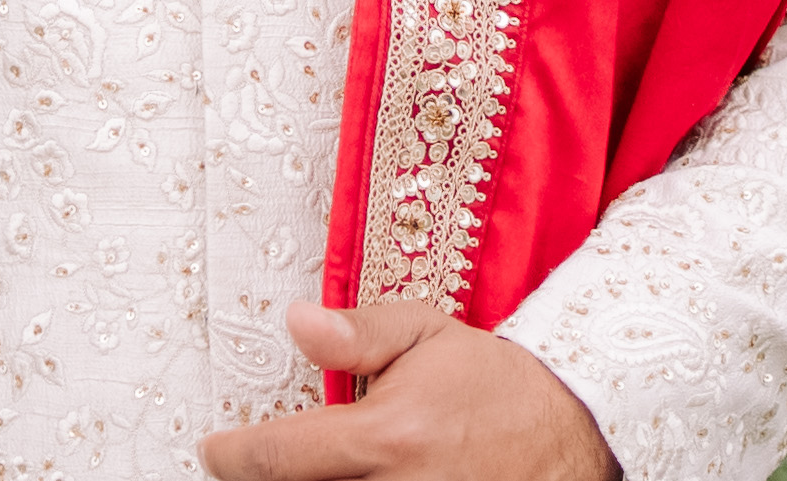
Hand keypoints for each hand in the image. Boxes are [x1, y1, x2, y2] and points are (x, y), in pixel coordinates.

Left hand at [200, 302, 616, 479]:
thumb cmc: (490, 381)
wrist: (570, 429)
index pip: (278, 459)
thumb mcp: (426, 333)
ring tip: (303, 472)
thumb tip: (295, 321)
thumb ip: (357, 332)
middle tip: (261, 465)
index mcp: (386, 437)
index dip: (232, 456)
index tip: (216, 449)